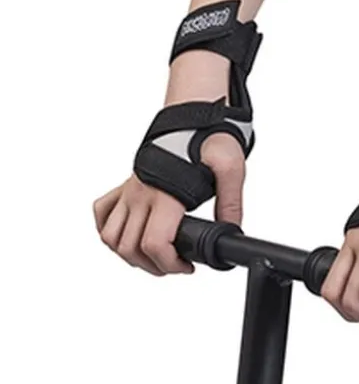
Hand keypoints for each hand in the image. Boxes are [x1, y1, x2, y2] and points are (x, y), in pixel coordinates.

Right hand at [93, 134, 244, 275]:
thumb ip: (231, 202)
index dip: (170, 264)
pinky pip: (101, 213)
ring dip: (128, 255)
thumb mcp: (230, 168)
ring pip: (110, 237)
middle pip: (130, 248)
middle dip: (153, 266)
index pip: (154, 243)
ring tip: (153, 256)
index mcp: (165, 194)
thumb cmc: (208, 138)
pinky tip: (128, 235)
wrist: (191, 117)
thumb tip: (230, 231)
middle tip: (174, 265)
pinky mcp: (125, 186)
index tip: (187, 266)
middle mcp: (141, 195)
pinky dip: (108, 231)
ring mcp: (129, 191)